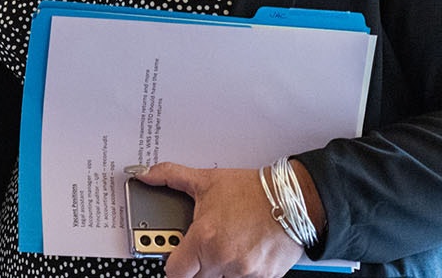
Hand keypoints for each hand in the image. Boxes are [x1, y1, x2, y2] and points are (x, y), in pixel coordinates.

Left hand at [135, 162, 303, 277]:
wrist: (295, 199)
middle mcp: (224, 260)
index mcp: (204, 240)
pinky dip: (241, 269)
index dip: (173, 265)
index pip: (175, 272)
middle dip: (196, 266)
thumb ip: (171, 176)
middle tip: (202, 248)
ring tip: (226, 244)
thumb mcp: (206, 180)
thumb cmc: (253, 191)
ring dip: (220, 267)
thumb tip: (146, 174)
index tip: (175, 258)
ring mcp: (245, 272)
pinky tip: (244, 249)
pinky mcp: (265, 277)